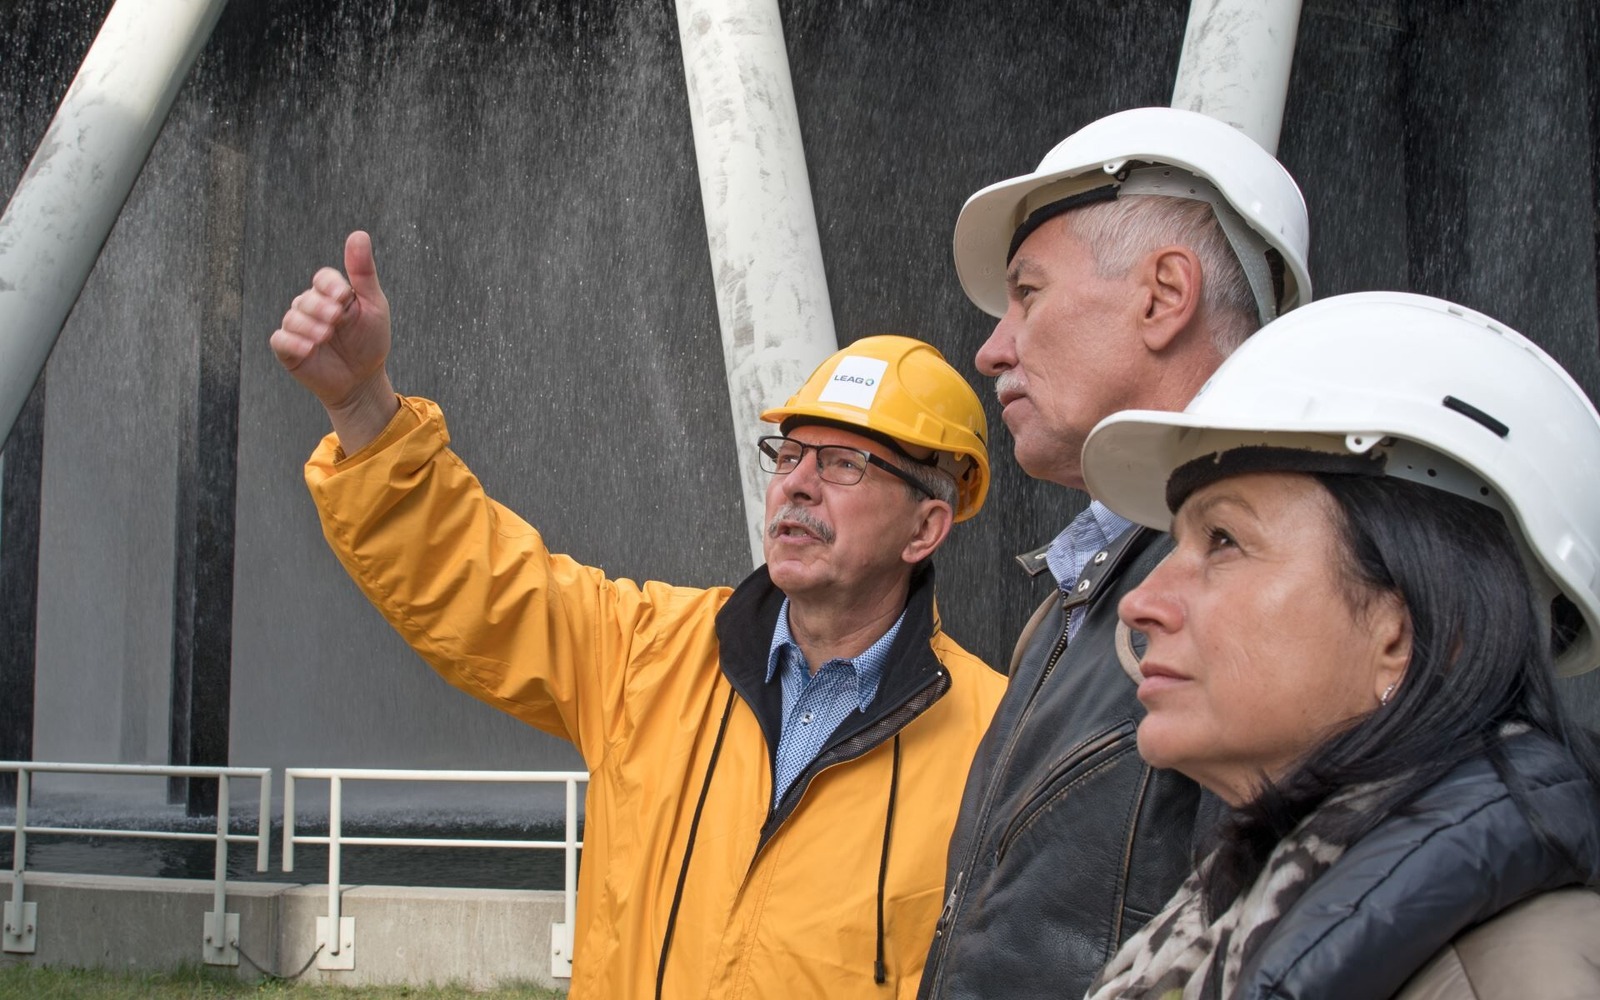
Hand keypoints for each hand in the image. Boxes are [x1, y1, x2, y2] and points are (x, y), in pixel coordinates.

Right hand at [271, 230, 398, 451]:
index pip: (323, 278)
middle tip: (336, 320)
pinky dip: (293, 342)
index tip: (343, 296)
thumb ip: (364, 273)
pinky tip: (309, 349)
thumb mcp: (374, 305)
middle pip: (307, 298)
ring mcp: (298, 328)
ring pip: (293, 318)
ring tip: (326, 337)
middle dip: (321, 308)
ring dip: (310, 326)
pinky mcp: (288, 349)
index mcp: (333, 294)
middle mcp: (312, 307)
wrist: (363, 380)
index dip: (330, 285)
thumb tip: (359, 234)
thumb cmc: (370, 341)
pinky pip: (280, 340)